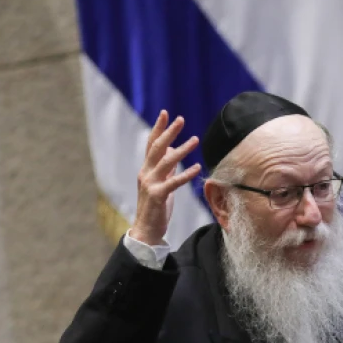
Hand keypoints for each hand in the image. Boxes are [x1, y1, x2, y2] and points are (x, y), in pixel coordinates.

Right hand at [132, 110, 201, 245]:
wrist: (146, 229)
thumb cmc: (155, 206)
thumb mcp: (161, 182)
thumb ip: (166, 167)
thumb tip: (172, 150)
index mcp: (146, 169)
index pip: (151, 144)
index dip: (158, 128)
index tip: (165, 113)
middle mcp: (146, 173)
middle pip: (157, 148)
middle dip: (169, 132)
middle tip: (181, 119)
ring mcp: (150, 184)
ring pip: (166, 162)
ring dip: (182, 150)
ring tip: (195, 140)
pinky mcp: (157, 196)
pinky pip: (173, 182)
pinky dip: (185, 174)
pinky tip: (197, 167)